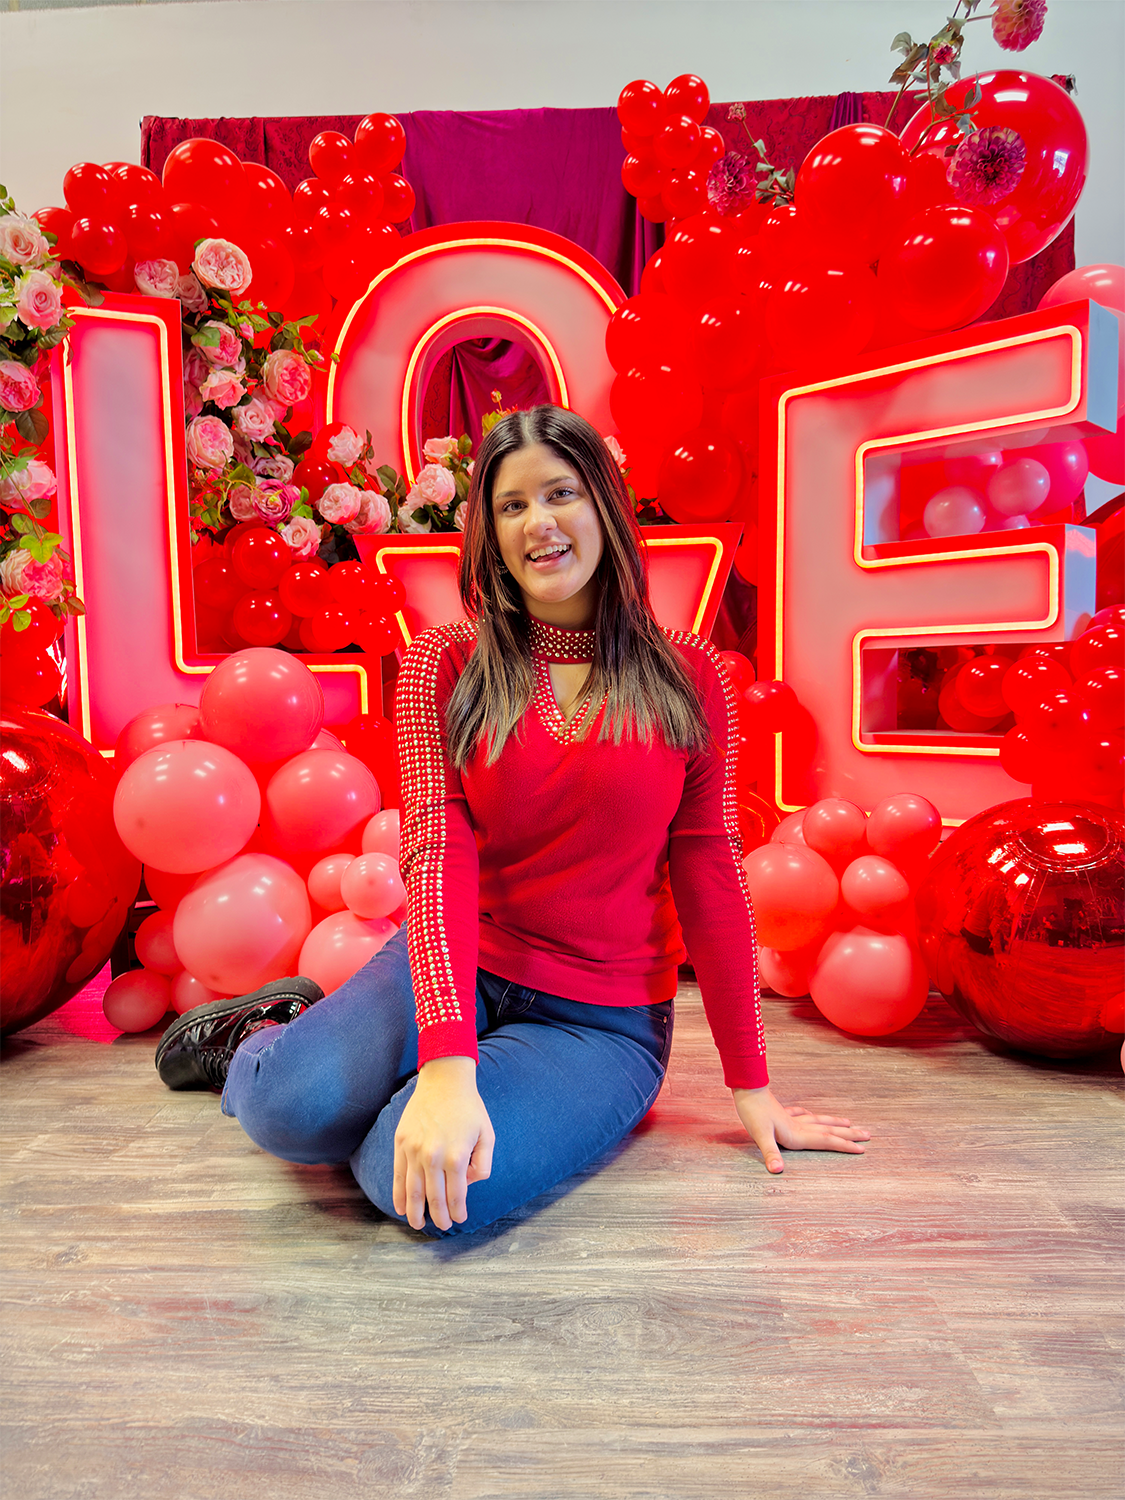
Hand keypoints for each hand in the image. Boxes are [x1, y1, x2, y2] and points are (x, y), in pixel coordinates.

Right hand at [392, 1056, 494, 1230]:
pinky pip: (398, 1176)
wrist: (444, 1080)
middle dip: (439, 1216)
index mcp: (457, 1156)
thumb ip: (482, 1165)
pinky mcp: (401, 1143)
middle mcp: (433, 1157)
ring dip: (416, 1213)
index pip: (456, 1195)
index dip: (458, 1211)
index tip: (460, 1219)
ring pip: (413, 1192)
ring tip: (418, 1225)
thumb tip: (468, 1184)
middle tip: (443, 1226)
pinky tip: (401, 1208)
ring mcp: (414, 1151)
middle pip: (434, 1198)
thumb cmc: (469, 1108)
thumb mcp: (487, 1135)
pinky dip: (399, 1195)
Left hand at [732, 1085, 869, 1173]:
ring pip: (819, 1121)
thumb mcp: (760, 1136)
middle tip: (868, 1135)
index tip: (862, 1149)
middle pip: (828, 1130)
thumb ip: (770, 1153)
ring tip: (849, 1123)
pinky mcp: (782, 1113)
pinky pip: (802, 1115)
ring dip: (835, 1123)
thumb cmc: (753, 1113)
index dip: (844, 1146)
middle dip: (849, 1135)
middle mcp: (798, 1126)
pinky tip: (809, 1114)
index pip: (826, 1141)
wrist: (746, 1088)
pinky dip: (809, 1116)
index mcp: (796, 1134)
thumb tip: (777, 1171)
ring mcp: (791, 1118)